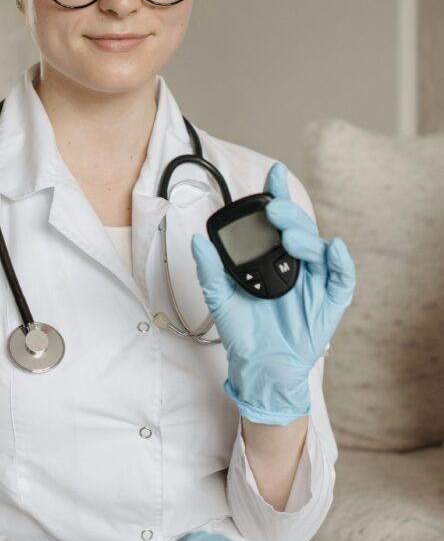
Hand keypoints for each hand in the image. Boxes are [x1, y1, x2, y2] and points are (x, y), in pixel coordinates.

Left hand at [190, 162, 355, 425]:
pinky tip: (333, 249)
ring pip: (319, 248)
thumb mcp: (220, 298)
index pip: (277, 221)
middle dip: (289, 215)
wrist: (260, 367)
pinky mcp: (330, 301)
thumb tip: (197, 240)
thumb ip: (210, 269)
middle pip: (300, 229)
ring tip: (289, 236)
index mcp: (273, 257)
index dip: (278, 195)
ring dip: (306, 237)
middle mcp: (297, 264)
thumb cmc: (244, 331)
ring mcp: (316, 281)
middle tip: (274, 210)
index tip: (273, 173)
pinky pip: (342, 277)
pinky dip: (340, 261)